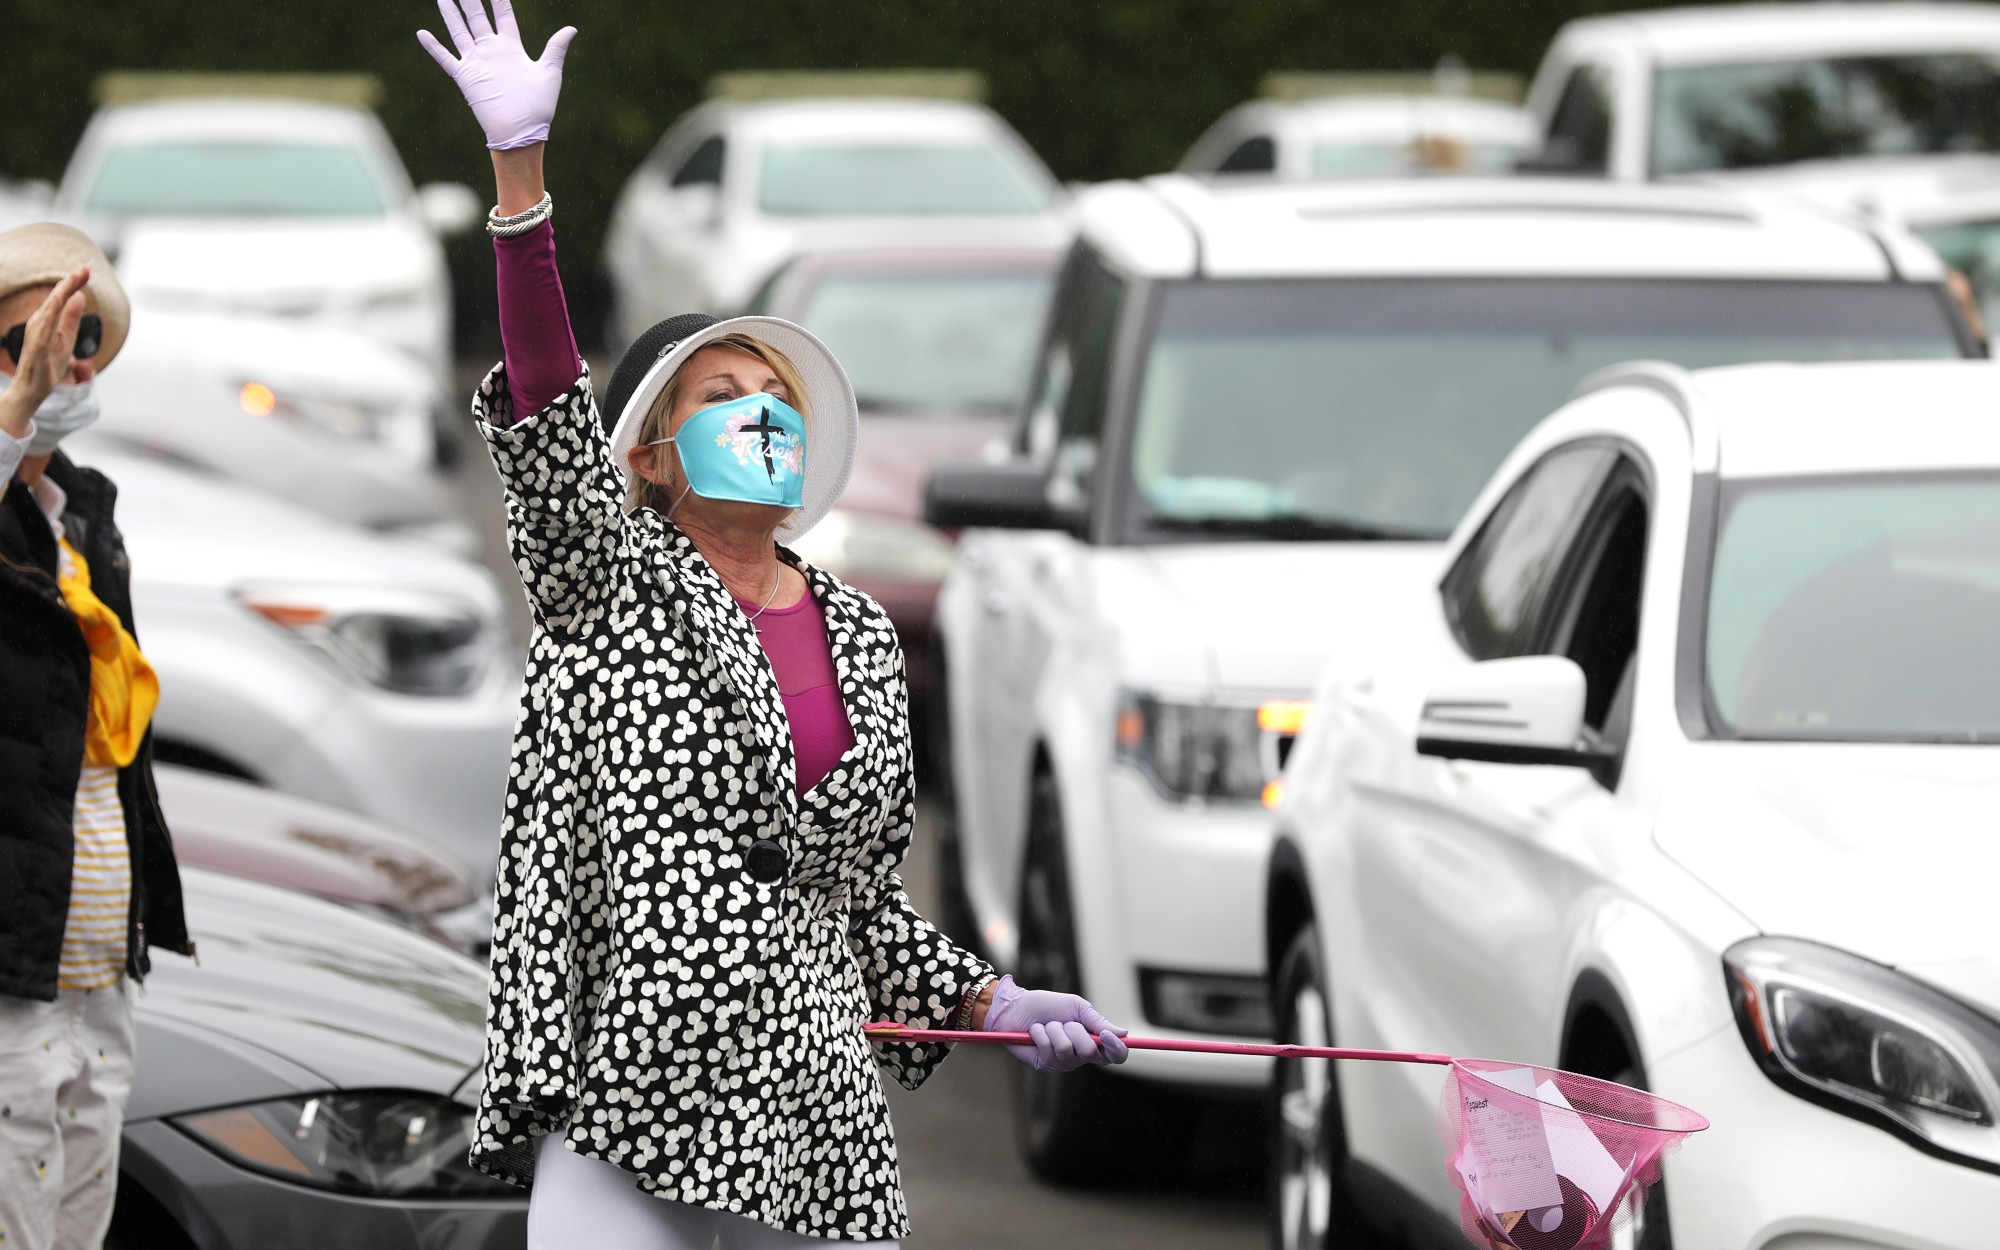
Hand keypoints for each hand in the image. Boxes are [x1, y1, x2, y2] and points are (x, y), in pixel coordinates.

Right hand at [0, 267, 88, 439]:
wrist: (32, 389)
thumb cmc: (48, 363)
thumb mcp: (66, 338)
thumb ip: (72, 318)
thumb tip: (80, 295)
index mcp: (46, 320)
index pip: (62, 298)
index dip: (74, 283)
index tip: (87, 269)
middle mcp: (38, 323)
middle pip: (56, 299)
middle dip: (69, 282)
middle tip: (84, 268)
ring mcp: (35, 335)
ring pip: (49, 310)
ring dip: (61, 294)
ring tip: (73, 280)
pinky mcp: (35, 348)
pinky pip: (42, 331)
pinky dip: (48, 317)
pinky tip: (56, 306)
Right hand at [418, 0, 575, 149]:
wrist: (521, 132)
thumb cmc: (539, 106)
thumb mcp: (549, 72)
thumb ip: (556, 48)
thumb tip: (572, 28)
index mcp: (511, 47)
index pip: (503, 15)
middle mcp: (492, 51)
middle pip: (477, 17)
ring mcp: (477, 62)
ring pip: (459, 31)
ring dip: (450, 13)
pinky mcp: (465, 77)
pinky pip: (446, 59)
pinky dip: (434, 47)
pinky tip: (422, 33)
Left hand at [980, 975, 1129, 1072]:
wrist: (1016, 1007)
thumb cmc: (1046, 1005)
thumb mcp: (1076, 1007)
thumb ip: (1097, 1021)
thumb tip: (1123, 1034)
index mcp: (1092, 1040)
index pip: (1115, 1055)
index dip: (1116, 1049)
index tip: (1105, 1035)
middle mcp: (1080, 1055)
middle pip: (1090, 1051)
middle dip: (1074, 1030)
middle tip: (1063, 1022)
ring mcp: (1063, 1062)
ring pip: (1067, 1050)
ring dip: (1055, 1030)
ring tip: (1047, 1025)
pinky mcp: (1045, 1065)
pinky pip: (1049, 1051)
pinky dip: (1041, 1035)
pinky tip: (1035, 1032)